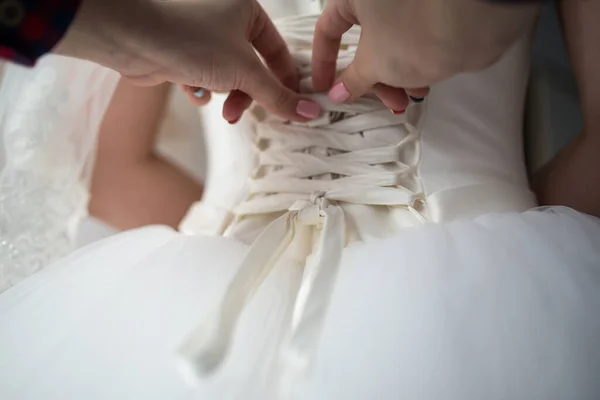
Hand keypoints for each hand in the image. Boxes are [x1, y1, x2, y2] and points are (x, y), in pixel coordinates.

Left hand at [55, 0, 320, 122]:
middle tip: (242, 113)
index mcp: (247, 11)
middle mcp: (225, 19)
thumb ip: (278, 96)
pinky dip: (200, 88)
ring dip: (225, 94)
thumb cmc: (191, 41)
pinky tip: (191, 90)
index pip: (279, 51)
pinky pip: (202, 76)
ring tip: (219, 107)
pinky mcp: (180, 52)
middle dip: (248, 94)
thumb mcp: (245, 72)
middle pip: (252, 67)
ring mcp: (202, 36)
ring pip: (227, 75)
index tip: (292, 108)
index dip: (287, 82)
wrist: (131, 37)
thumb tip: (311, 112)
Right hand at [312, 0, 539, 108]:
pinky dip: (413, 65)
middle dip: (372, 79)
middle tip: (381, 101)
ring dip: (394, 77)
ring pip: (390, 44)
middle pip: (363, 40)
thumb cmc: (414, 33)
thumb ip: (353, 80)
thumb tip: (338, 93)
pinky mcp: (433, 13)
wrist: (478, 19)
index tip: (326, 88)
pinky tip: (422, 85)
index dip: (324, 63)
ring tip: (406, 98)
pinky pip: (412, 42)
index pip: (328, 28)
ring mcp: (407, 4)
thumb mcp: (374, 63)